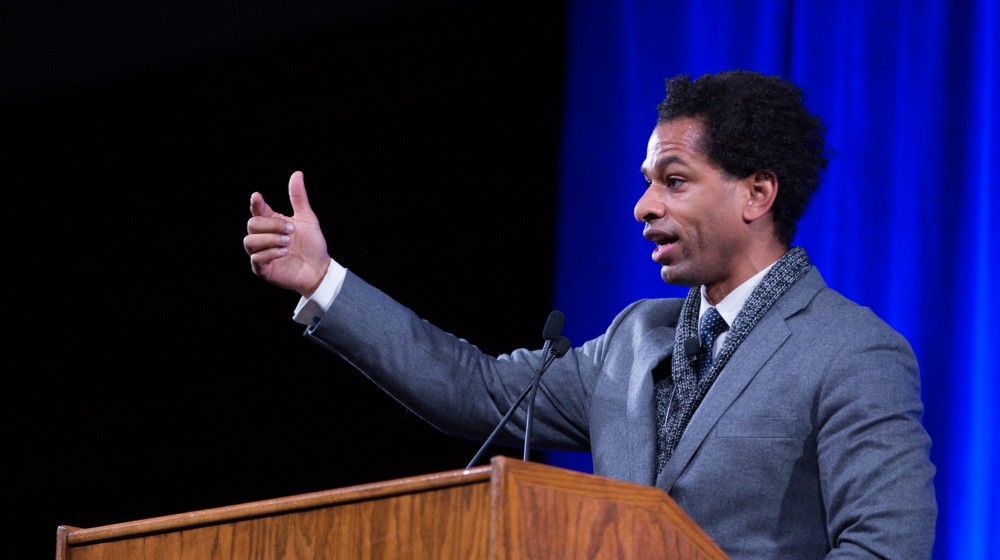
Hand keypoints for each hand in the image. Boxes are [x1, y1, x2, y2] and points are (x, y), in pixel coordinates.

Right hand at [244, 171, 329, 295]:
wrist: (319, 268)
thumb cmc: (312, 244)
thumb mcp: (307, 218)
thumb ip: (298, 197)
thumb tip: (297, 173)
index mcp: (271, 223)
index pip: (256, 210)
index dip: (255, 203)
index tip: (257, 197)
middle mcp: (263, 237)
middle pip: (252, 224)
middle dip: (272, 225)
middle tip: (291, 230)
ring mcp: (261, 253)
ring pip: (249, 241)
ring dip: (270, 239)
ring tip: (288, 242)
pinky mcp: (262, 269)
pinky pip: (256, 258)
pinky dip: (270, 253)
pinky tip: (284, 252)